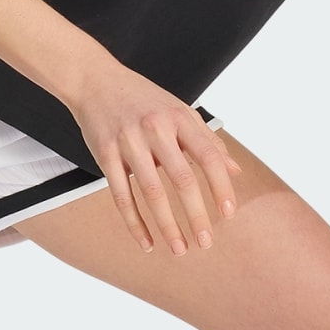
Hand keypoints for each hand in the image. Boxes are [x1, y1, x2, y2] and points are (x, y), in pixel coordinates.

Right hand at [67, 63, 242, 254]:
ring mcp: (129, 142)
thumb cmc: (143, 99)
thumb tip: (235, 171)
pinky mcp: (105, 154)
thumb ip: (208, 140)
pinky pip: (121, 195)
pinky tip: (146, 242)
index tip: (229, 213)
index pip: (208, 156)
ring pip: (151, 192)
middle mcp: (155, 129)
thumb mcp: (180, 111)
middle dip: (196, 214)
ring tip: (179, 249)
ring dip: (167, 225)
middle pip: (182, 179)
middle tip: (206, 242)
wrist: (95, 80)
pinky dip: (134, 222)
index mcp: (179, 118)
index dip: (221, 186)